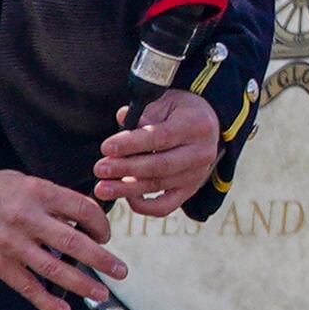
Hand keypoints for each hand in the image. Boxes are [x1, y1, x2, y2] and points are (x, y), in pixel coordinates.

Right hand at [0, 168, 123, 309]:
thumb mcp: (25, 182)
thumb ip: (53, 200)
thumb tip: (82, 218)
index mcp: (39, 194)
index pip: (83, 210)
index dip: (102, 225)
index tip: (106, 234)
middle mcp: (28, 220)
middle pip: (76, 243)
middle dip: (103, 260)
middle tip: (120, 271)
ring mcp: (12, 245)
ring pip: (55, 269)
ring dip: (82, 284)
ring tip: (101, 293)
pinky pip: (27, 287)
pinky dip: (47, 301)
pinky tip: (63, 309)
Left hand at [93, 90, 218, 215]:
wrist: (208, 125)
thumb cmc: (179, 111)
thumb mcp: (166, 102)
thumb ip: (145, 112)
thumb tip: (122, 118)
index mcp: (196, 125)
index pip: (161, 137)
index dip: (132, 144)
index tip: (106, 148)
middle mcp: (201, 152)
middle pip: (161, 165)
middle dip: (126, 168)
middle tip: (100, 169)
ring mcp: (197, 174)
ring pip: (159, 185)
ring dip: (127, 188)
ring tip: (102, 188)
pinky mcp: (190, 190)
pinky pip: (167, 205)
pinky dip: (145, 207)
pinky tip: (126, 198)